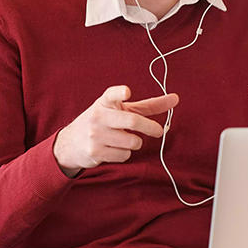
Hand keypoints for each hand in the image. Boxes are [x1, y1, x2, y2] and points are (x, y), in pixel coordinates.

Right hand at [53, 86, 177, 176]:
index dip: (119, 92)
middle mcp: (98, 116)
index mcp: (104, 102)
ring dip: (135, 143)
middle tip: (159, 131)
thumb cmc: (103, 122)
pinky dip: (126, 154)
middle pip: (132, 121)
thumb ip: (148, 106)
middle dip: (150, 128)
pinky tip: (115, 149)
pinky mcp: (95, 152)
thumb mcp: (121, 110)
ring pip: (132, 142)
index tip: (127, 92)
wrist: (71, 143)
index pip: (111, 94)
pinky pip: (124, 155)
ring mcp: (95, 135)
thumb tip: (175, 99)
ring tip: (125, 140)